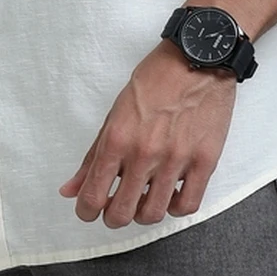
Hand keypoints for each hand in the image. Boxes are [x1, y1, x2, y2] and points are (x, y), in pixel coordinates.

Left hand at [58, 42, 236, 227]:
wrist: (197, 58)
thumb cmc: (155, 79)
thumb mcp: (115, 112)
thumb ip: (93, 154)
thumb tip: (71, 189)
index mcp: (117, 138)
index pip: (93, 195)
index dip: (86, 211)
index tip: (88, 210)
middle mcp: (145, 153)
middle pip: (122, 213)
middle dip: (113, 217)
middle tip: (115, 208)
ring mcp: (176, 159)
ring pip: (154, 214)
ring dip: (143, 214)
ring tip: (143, 200)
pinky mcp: (205, 161)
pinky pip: (187, 205)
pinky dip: (175, 207)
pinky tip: (170, 194)